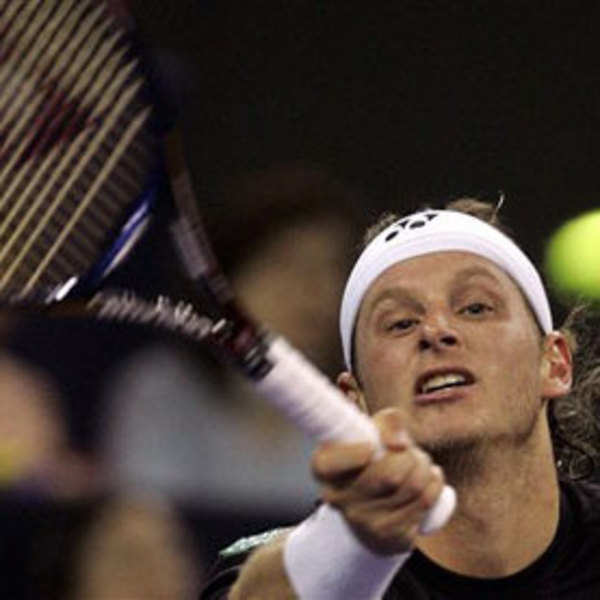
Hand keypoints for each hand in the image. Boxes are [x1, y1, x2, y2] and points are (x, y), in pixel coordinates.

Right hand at [311, 408, 444, 554]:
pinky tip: (432, 477)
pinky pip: (423, 503)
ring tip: (422, 463)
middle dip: (411, 456)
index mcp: (323, 467)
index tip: (371, 447)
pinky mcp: (388, 536)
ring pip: (411, 487)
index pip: (330, 463)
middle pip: (388, 474)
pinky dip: (435, 484)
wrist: (373, 508)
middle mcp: (337, 497)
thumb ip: (388, 422)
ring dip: (425, 467)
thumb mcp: (373, 431)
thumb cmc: (373, 458)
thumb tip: (400, 445)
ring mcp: (362, 521)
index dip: (353, 454)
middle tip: (411, 452)